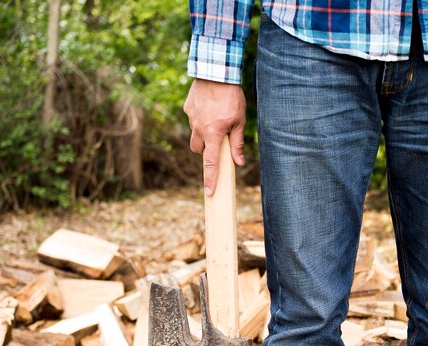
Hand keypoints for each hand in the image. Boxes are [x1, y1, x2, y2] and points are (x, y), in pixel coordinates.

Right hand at [183, 79, 245, 195]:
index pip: (210, 162)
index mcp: (213, 134)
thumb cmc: (231, 97)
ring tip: (215, 119)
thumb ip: (237, 143)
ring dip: (203, 133)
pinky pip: (193, 117)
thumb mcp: (240, 121)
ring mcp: (191, 117)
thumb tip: (239, 162)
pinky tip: (210, 106)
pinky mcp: (187, 107)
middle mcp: (198, 128)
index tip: (209, 192)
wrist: (215, 72)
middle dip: (205, 150)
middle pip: (198, 149)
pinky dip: (201, 117)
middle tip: (216, 143)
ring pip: (194, 133)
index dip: (211, 178)